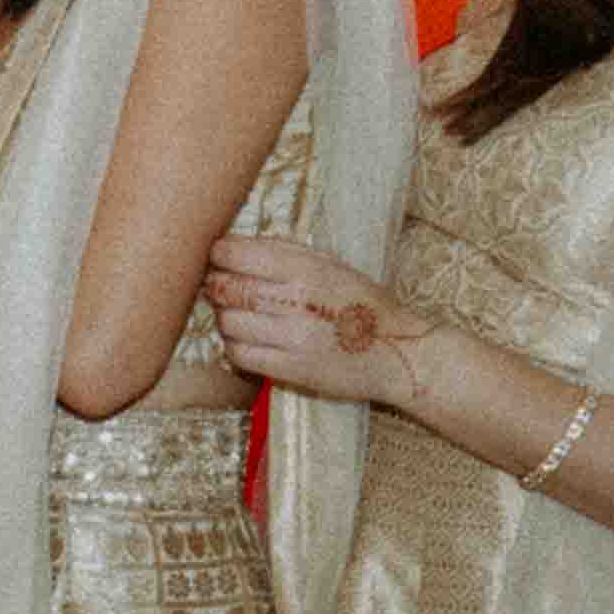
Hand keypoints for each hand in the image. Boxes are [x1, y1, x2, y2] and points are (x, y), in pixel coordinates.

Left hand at [200, 229, 414, 413]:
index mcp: (308, 269)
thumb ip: (285, 250)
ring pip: (229, 323)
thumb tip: (236, 243)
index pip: (240, 255)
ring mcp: (293, 338)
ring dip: (225, 316)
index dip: (220, 254)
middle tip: (218, 284)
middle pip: (228, 289)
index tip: (218, 256)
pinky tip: (246, 339)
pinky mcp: (291, 369)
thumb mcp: (333, 264)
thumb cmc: (362, 303)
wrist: (398, 353)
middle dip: (216, 284)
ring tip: (237, 313)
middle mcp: (298, 301)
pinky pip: (240, 355)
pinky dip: (234, 345)